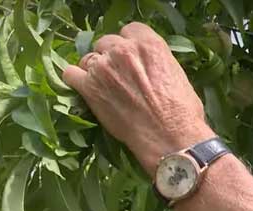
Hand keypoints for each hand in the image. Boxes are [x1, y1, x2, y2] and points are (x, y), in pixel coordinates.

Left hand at [63, 22, 214, 173]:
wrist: (170, 138)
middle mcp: (123, 51)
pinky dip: (76, 80)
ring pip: (88, 58)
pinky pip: (70, 74)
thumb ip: (157, 62)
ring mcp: (104, 68)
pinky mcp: (89, 88)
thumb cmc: (182, 113)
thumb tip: (149, 66)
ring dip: (94, 70)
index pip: (130, 30)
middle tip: (119, 77)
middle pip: (106, 43)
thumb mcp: (178, 76)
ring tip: (105, 88)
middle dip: (111, 57)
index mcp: (149, 45)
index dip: (129, 45)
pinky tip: (84, 89)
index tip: (132, 58)